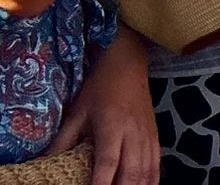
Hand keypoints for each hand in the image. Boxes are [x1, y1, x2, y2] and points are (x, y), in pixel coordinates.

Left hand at [50, 28, 158, 184]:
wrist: (128, 64)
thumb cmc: (100, 88)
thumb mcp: (77, 113)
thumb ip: (63, 141)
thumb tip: (45, 164)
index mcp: (112, 126)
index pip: (108, 161)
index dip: (102, 183)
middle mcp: (133, 133)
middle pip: (132, 171)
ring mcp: (147, 135)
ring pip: (147, 170)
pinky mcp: (155, 136)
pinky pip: (157, 164)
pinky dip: (152, 180)